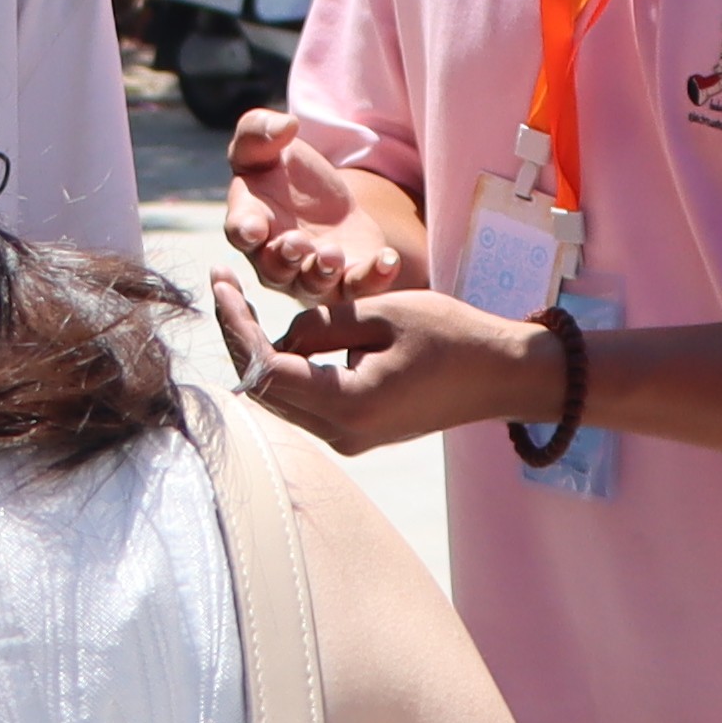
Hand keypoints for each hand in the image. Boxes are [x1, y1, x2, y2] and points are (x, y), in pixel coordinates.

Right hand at [224, 108, 427, 309]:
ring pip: (313, 285)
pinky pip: (358, 287)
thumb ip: (260, 131)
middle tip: (296, 242)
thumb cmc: (283, 175)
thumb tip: (285, 126)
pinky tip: (388, 260)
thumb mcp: (266, 147)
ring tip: (333, 255)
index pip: (239, 231)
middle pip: (274, 268)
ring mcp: (310, 275)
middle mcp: (273, 259)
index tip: (252, 228)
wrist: (323, 200)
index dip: (244, 231)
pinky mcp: (348, 280)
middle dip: (284, 258)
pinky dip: (373, 278)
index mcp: (249, 222)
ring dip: (321, 273)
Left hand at [244, 281, 563, 457]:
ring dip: (258, 353)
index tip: (220, 282)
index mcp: (348, 405)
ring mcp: (348, 440)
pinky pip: (303, 402)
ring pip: (279, 398)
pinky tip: (280, 332)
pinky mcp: (355, 434)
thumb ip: (320, 325)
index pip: (265, 369)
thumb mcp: (382, 313)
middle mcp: (341, 435)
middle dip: (237, 337)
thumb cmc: (451, 336)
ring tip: (242, 302)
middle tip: (223, 284)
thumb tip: (277, 337)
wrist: (502, 376)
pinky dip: (285, 368)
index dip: (235, 326)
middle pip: (263, 390)